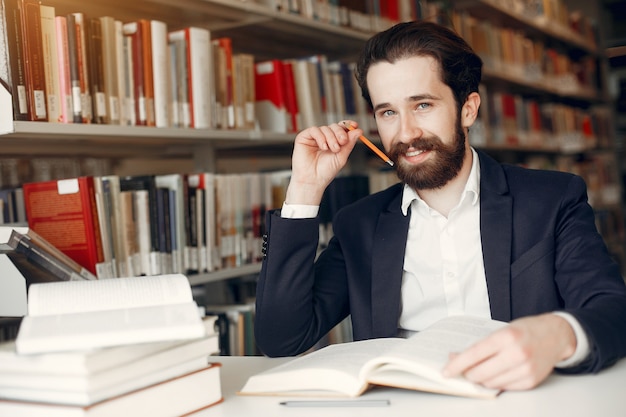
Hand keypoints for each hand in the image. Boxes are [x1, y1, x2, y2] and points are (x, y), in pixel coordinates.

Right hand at [285, 121, 359, 204]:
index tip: (355, 125)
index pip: (341, 128)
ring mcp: (314, 137)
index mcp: (333, 141)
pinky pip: (314, 130)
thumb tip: (359, 130)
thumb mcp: (341, 157)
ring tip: (333, 150)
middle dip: (340, 132)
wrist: (312, 180)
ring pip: (325, 128)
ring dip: (331, 138)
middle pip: (334, 126)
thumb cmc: (325, 171)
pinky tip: (323, 147)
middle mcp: (324, 138)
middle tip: (343, 141)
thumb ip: (349, 143)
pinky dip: (321, 137)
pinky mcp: (304, 137)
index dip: (348, 125)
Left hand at [442, 314, 576, 390]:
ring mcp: (525, 369)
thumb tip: (458, 357)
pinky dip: (495, 382)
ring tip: (479, 371)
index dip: (457, 364)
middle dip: (467, 374)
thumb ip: (481, 345)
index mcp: (506, 337)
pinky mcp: (531, 381)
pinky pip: (505, 387)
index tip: (446, 371)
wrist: (556, 334)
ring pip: (491, 383)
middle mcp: (517, 353)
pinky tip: (494, 374)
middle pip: (480, 372)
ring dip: (481, 379)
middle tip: (462, 371)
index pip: (474, 354)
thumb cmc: (526, 330)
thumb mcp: (501, 330)